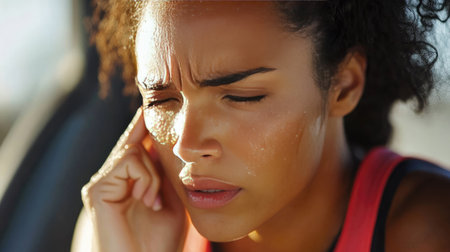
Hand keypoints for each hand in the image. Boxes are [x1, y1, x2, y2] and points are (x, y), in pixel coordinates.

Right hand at [81, 108, 186, 251]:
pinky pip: (128, 163)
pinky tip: (147, 201)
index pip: (134, 146)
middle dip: (150, 145)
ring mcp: (101, 184)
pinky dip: (146, 179)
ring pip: (133, 151)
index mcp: (126, 182)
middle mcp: (110, 180)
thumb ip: (164, 173)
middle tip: (161, 165)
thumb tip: (164, 145)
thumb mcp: (170, 200)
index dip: (141, 126)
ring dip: (153, 175)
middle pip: (133, 144)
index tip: (148, 106)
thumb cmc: (159, 240)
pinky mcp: (97, 190)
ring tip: (153, 201)